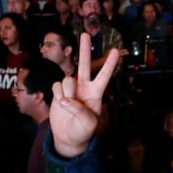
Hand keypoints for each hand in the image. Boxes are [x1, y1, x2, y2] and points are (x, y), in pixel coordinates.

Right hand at [50, 33, 119, 157]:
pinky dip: (57, 94)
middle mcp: (84, 87)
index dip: (109, 64)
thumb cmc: (83, 131)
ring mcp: (71, 88)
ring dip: (66, 92)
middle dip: (85, 50)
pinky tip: (60, 102)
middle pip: (84, 65)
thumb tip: (66, 99)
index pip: (104, 76)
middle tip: (85, 35)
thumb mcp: (88, 124)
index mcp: (96, 93)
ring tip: (68, 105)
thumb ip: (79, 110)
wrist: (68, 137)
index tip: (116, 51)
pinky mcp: (58, 91)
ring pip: (67, 79)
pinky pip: (56, 86)